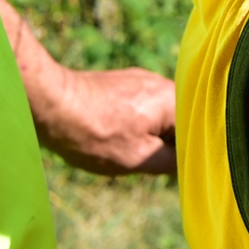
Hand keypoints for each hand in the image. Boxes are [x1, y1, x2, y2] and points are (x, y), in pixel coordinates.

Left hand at [0, 0, 176, 174]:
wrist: (49, 104)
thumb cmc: (95, 133)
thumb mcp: (139, 159)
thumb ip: (173, 161)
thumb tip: (190, 163)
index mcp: (174, 100)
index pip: (199, 131)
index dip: (189, 153)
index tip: (173, 169)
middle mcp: (163, 83)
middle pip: (180, 121)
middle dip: (167, 143)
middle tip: (143, 161)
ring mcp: (141, 79)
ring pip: (159, 114)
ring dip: (150, 133)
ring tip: (123, 147)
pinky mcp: (123, 81)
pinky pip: (142, 106)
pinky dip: (135, 122)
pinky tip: (113, 134)